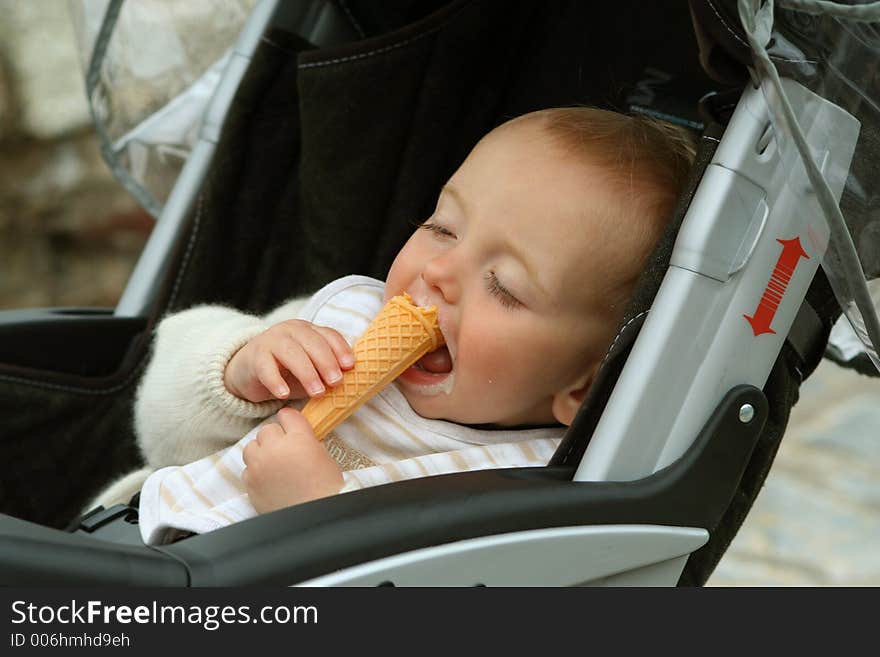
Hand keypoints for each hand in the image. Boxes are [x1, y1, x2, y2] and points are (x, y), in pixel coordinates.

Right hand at [225, 319, 353, 402]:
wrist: (247, 371)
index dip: (341, 349)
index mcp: (309, 331)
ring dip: (307, 373)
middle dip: (327, 362)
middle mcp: (291, 331)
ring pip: (291, 353)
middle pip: (312, 342)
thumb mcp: (310, 370)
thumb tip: (348, 386)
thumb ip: (325, 374)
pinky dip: (276, 381)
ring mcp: (271, 340)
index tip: (350, 367)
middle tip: (336, 382)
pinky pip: (266, 368)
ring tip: (317, 393)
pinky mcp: (254, 357)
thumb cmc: (286, 372)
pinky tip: (284, 395)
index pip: (328, 335)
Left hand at [242, 407, 343, 512]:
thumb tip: (297, 439)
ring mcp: (259, 466)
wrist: (314, 518)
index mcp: (298, 438)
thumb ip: (307, 442)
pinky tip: (269, 480)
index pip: (287, 415)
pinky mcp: (250, 483)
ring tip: (273, 463)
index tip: (291, 426)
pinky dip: (256, 471)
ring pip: (252, 447)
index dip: (290, 421)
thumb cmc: (326, 488)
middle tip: (286, 449)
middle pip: (267, 430)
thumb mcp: (324, 457)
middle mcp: (275, 448)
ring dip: (261, 451)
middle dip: (276, 437)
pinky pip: (247, 469)